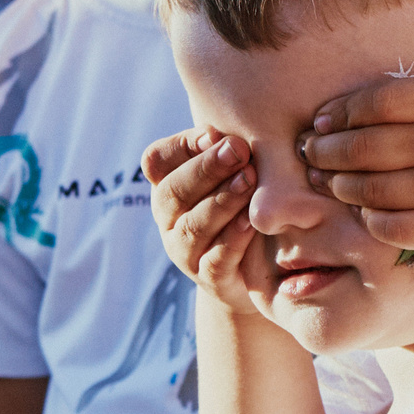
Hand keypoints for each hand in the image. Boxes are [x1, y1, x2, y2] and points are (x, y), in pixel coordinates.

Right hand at [143, 127, 262, 313]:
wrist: (256, 271)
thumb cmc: (245, 207)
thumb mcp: (235, 176)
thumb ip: (230, 153)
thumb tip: (231, 135)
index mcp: (168, 186)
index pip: (157, 161)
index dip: (181, 146)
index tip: (214, 134)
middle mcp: (169, 219)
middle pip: (174, 191)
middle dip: (206, 169)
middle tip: (239, 151)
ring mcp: (185, 252)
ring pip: (193, 226)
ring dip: (222, 200)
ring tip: (249, 180)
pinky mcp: (210, 279)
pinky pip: (215, 259)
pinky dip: (232, 238)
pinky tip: (251, 220)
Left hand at [300, 0, 413, 256]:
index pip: (381, 99)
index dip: (344, 109)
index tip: (324, 116)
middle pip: (366, 145)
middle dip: (327, 149)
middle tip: (311, 150)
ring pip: (373, 188)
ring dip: (342, 185)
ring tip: (329, 180)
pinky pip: (395, 227)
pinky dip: (372, 221)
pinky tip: (367, 212)